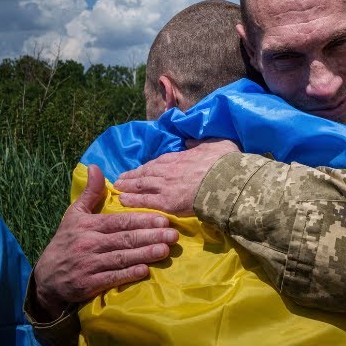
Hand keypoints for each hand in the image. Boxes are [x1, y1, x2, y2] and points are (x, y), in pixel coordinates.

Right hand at [31, 164, 178, 319]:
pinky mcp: (89, 284)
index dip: (142, 220)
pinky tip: (145, 271)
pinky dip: (128, 274)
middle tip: (173, 235)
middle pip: (124, 239)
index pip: (119, 221)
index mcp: (89, 225)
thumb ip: (90, 193)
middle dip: (151, 236)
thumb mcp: (74, 214)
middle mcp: (89, 243)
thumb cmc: (66, 241)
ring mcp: (89, 264)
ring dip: (144, 254)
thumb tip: (95, 166)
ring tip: (165, 250)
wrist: (47, 277)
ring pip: (121, 258)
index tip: (163, 219)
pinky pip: (111, 278)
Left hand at [113, 138, 239, 213]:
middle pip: (144, 174)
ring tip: (118, 189)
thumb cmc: (224, 162)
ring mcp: (165, 187)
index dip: (144, 167)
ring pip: (140, 186)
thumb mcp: (214, 143)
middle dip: (130, 177)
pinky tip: (123, 201)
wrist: (228, 182)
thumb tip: (189, 141)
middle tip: (119, 180)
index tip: (137, 169)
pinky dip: (132, 201)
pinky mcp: (167, 203)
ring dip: (127, 187)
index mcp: (177, 157)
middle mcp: (167, 171)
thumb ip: (199, 143)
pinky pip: (144, 201)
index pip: (156, 162)